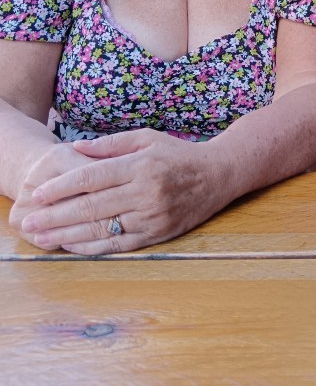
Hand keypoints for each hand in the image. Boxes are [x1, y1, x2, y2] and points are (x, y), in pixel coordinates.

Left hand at [17, 129, 226, 253]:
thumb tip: (74, 148)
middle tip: (27, 221)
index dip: (62, 186)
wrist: (219, 175)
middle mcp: (146, 192)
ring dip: (67, 234)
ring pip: (102, 229)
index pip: (93, 176)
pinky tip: (70, 245)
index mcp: (141, 165)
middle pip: (92, 206)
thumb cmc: (178, 153)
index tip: (37, 194)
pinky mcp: (157, 234)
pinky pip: (118, 244)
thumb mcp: (147, 138)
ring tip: (40, 237)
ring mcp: (152, 216)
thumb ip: (110, 144)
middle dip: (55, 215)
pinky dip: (91, 247)